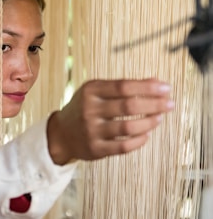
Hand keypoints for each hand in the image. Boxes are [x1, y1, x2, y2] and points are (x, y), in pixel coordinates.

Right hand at [47, 78, 173, 164]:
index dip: (148, 88)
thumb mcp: (96, 91)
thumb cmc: (83, 108)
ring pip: (128, 128)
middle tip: (169, 104)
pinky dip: (139, 141)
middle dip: (154, 105)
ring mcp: (91, 131)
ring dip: (149, 123)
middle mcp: (89, 110)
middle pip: (128, 106)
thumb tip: (156, 82)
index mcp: (90, 91)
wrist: (62, 133)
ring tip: (159, 119)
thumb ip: (123, 86)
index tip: (166, 88)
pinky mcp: (95, 149)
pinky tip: (146, 134)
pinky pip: (123, 147)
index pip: (124, 86)